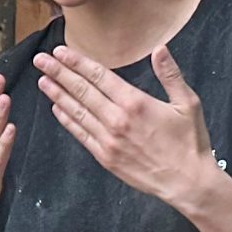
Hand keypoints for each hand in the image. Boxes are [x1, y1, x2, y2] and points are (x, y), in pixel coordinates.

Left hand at [35, 45, 221, 210]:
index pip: (99, 77)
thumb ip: (170, 75)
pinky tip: (57, 109)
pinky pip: (81, 135)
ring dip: (58, 94)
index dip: (77, 63)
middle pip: (82, 91)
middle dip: (59, 73)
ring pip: (77, 112)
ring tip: (42, 80)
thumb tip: (160, 49)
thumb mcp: (188, 103)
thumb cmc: (190, 142)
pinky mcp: (105, 157)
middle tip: (41, 60)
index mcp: (135, 103)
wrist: (187, 182)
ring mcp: (108, 140)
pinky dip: (67, 120)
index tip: (60, 52)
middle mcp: (117, 120)